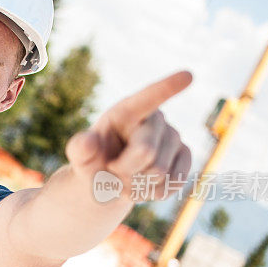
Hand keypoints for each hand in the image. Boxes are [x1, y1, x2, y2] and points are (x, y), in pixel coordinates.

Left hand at [65, 71, 192, 202]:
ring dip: (137, 185)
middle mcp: (154, 119)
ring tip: (126, 179)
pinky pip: (174, 182)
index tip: (188, 74)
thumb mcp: (81, 158)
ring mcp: (174, 136)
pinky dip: (154, 192)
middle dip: (125, 171)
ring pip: (159, 172)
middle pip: (146, 152)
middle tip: (112, 171)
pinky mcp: (185, 156)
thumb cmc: (94, 163)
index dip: (167, 87)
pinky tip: (143, 185)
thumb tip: (85, 142)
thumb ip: (79, 150)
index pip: (147, 98)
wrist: (108, 180)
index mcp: (126, 111)